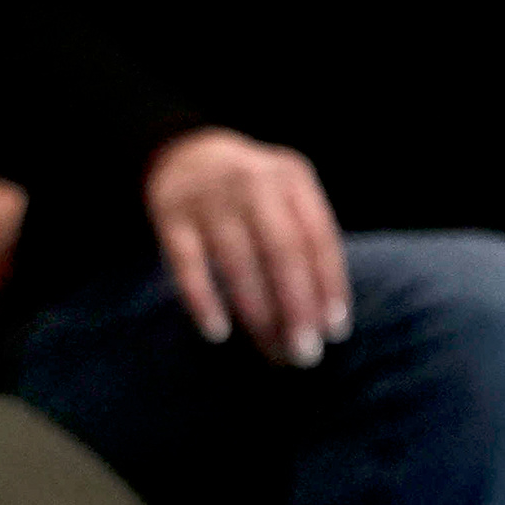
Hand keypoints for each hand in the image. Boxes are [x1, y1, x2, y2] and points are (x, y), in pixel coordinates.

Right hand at [144, 129, 349, 363]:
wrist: (185, 150)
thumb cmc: (255, 193)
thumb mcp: (289, 196)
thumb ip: (309, 240)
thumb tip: (326, 320)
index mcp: (293, 178)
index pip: (318, 238)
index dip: (329, 286)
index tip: (334, 331)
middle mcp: (253, 183)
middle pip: (282, 251)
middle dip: (297, 307)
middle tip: (306, 355)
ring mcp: (209, 196)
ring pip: (238, 263)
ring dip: (258, 314)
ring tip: (273, 352)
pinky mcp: (169, 213)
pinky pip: (187, 264)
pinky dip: (203, 299)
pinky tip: (218, 332)